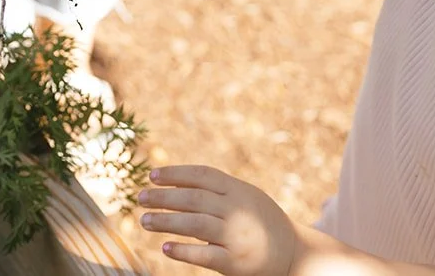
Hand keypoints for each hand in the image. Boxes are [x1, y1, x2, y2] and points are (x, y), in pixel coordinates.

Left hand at [138, 165, 300, 275]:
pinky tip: (165, 247)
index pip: (202, 175)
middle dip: (164, 197)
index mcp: (238, 189)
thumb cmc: (262, 221)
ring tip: (144, 220)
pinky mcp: (235, 261)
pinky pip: (205, 255)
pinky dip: (183, 250)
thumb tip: (176, 181)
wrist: (294, 253)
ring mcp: (237, 236)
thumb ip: (218, 189)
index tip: (152, 175)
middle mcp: (237, 210)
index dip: (175, 173)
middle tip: (140, 198)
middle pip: (194, 198)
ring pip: (194, 224)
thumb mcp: (246, 196)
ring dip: (166, 221)